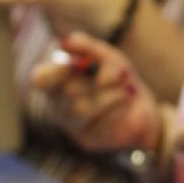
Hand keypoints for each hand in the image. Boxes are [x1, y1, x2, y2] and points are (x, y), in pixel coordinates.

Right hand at [30, 32, 160, 151]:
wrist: (143, 109)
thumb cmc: (119, 79)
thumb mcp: (107, 58)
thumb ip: (88, 47)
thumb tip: (67, 42)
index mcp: (56, 82)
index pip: (41, 79)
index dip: (55, 72)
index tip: (76, 64)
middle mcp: (58, 105)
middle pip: (67, 92)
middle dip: (97, 80)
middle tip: (122, 74)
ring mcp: (71, 125)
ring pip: (82, 110)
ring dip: (109, 96)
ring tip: (128, 90)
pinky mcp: (88, 140)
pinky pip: (97, 125)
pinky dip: (117, 111)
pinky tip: (128, 104)